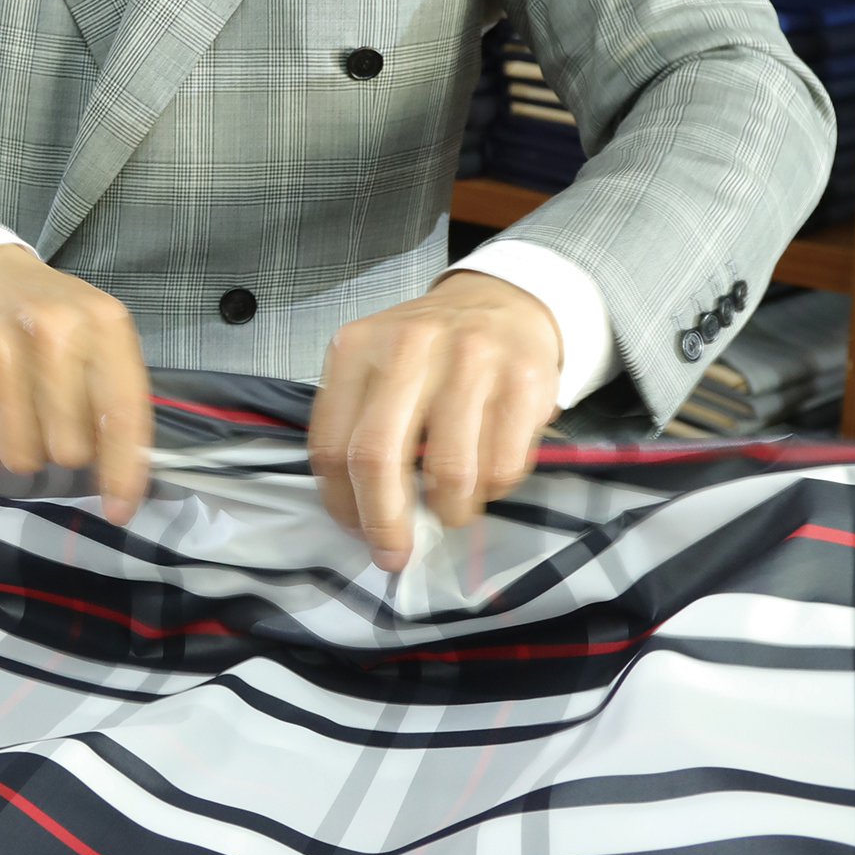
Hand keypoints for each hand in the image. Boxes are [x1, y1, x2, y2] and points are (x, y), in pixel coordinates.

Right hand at [0, 246, 152, 524]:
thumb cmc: (53, 317)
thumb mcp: (101, 337)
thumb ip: (118, 399)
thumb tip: (125, 478)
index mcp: (100, 323)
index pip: (119, 413)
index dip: (122, 471)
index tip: (120, 510)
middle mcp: (49, 330)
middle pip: (68, 448)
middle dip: (66, 449)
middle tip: (56, 420)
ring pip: (20, 457)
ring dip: (25, 450)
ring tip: (23, 413)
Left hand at [309, 271, 562, 566]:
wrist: (502, 302)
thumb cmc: (430, 350)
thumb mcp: (375, 367)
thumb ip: (360, 427)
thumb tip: (362, 515)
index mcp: (357, 346)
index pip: (332, 444)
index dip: (341, 503)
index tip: (355, 530)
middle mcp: (409, 345)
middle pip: (378, 458)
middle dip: (384, 523)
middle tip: (394, 553)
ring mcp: (470, 359)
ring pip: (448, 473)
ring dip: (448, 511)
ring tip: (450, 509)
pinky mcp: (523, 379)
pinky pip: (502, 466)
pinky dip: (492, 491)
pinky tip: (485, 476)